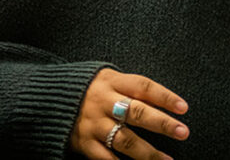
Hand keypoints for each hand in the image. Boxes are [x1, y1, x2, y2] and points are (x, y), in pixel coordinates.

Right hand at [69, 69, 188, 159]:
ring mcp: (93, 123)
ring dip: (148, 153)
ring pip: (125, 139)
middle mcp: (103, 101)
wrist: (46, 97)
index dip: (164, 96)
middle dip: (161, 123)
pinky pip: (105, 158)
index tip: (184, 107)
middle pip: (136, 112)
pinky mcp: (84, 142)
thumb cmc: (86, 88)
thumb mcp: (105, 77)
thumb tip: (163, 99)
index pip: (142, 86)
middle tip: (183, 132)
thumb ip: (129, 87)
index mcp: (111, 81)